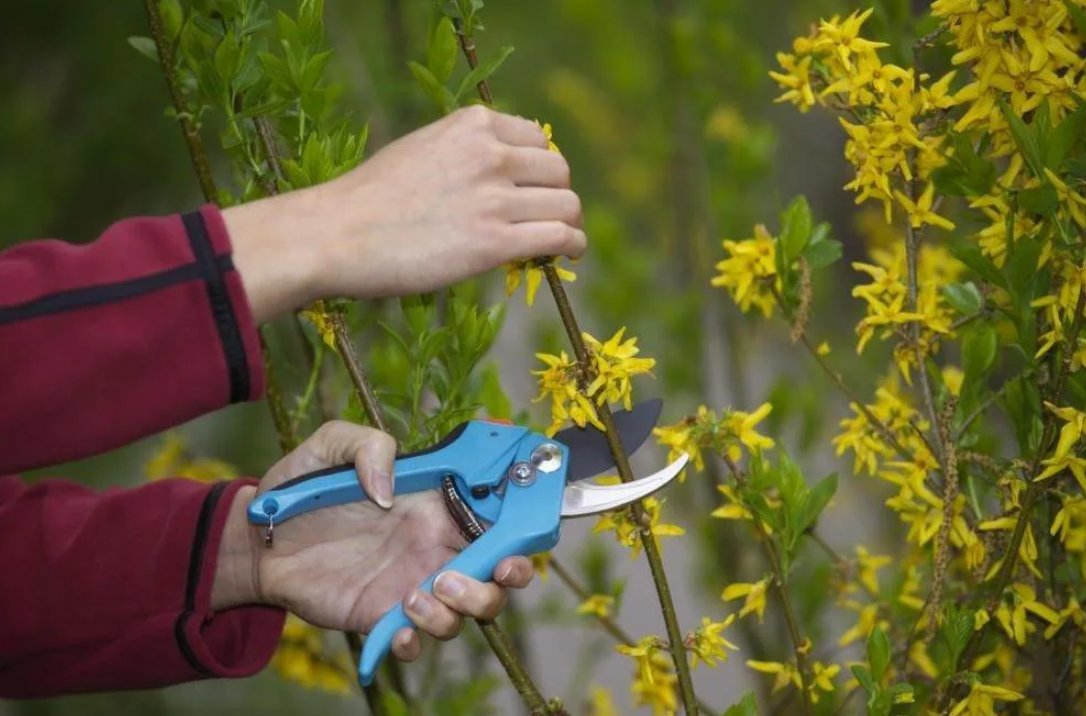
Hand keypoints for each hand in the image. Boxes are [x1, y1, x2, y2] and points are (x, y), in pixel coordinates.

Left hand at [212, 421, 534, 661]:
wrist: (257, 543)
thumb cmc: (300, 492)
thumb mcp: (331, 446)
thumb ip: (369, 447)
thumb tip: (392, 490)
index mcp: (436, 504)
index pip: (499, 511)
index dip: (525, 516)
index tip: (532, 519)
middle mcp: (436, 546)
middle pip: (503, 568)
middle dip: (511, 573)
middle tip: (487, 568)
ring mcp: (415, 584)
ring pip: (472, 608)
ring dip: (462, 606)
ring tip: (417, 594)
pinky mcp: (386, 618)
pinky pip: (420, 642)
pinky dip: (419, 641)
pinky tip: (397, 626)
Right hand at [225, 106, 585, 322]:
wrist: (337, 233)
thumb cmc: (369, 198)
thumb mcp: (422, 148)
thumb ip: (465, 153)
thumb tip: (502, 172)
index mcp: (473, 124)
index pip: (537, 139)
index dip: (540, 168)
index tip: (533, 189)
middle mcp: (490, 153)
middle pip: (558, 171)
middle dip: (556, 195)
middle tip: (546, 217)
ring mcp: (495, 198)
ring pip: (567, 205)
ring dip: (569, 223)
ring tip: (562, 239)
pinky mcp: (495, 242)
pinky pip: (560, 236)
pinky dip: (573, 245)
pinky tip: (569, 253)